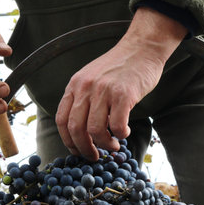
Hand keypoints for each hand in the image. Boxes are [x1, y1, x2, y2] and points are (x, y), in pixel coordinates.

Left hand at [55, 8, 186, 160]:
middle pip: (75, 129)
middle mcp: (85, 88)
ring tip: (114, 145)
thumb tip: (81, 131)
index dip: (68, 141)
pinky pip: (117, 125)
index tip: (77, 150)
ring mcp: (103, 91)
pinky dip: (120, 135)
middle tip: (95, 156)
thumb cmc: (119, 67)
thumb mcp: (91, 78)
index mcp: (75, 85)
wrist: (141, 48)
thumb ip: (83, 99)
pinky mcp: (123, 95)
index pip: (61, 120)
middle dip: (84, 149)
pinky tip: (125, 132)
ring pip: (95, 131)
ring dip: (105, 144)